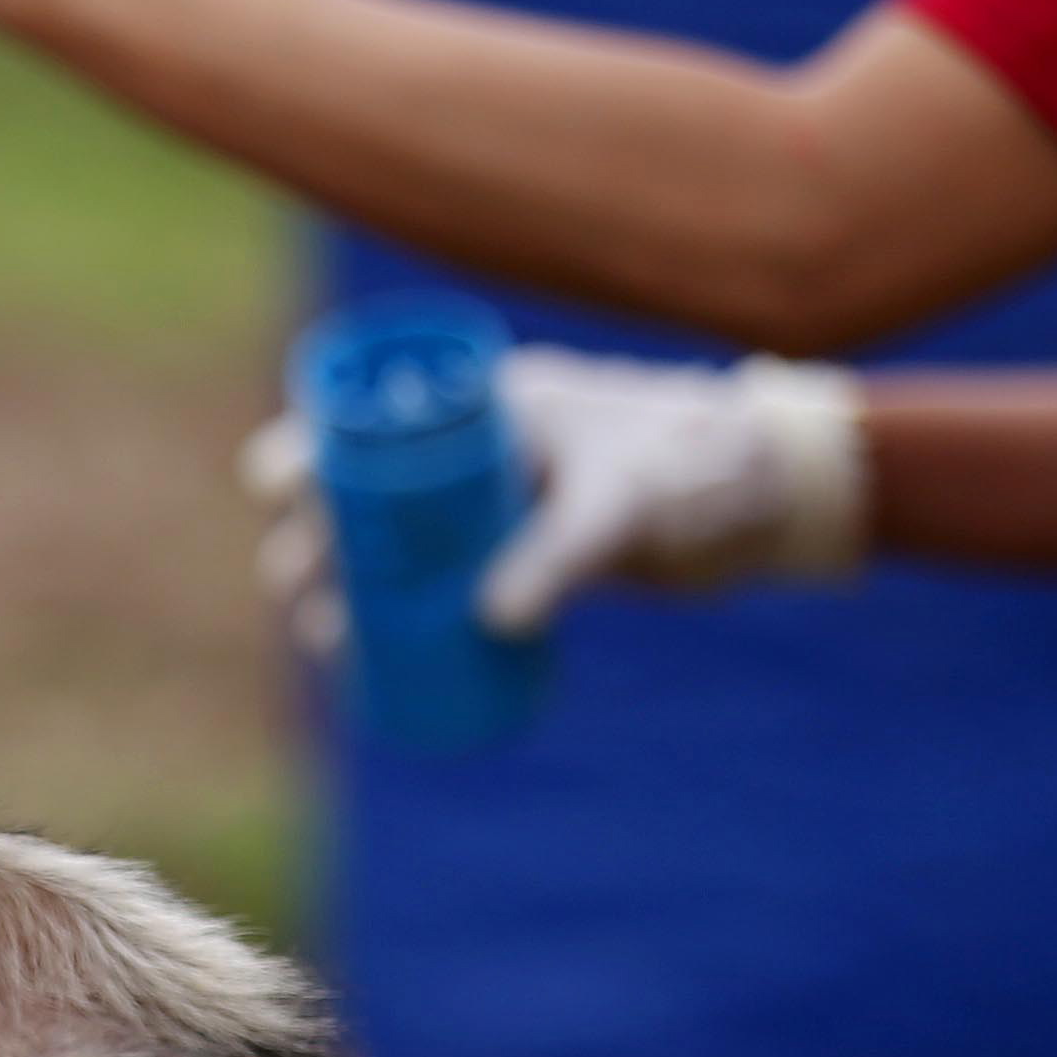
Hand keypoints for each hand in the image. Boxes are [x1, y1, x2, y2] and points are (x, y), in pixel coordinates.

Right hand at [236, 345, 874, 657]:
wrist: (771, 496)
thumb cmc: (699, 469)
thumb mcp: (623, 506)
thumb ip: (560, 555)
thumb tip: (490, 623)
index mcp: (481, 401)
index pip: (366, 414)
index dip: (310, 452)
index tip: (284, 498)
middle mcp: (472, 448)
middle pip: (360, 491)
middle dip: (316, 540)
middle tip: (304, 594)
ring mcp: (493, 503)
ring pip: (391, 544)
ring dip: (348, 588)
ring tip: (331, 641)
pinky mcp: (519, 553)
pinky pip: (434, 581)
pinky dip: (398, 615)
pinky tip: (373, 655)